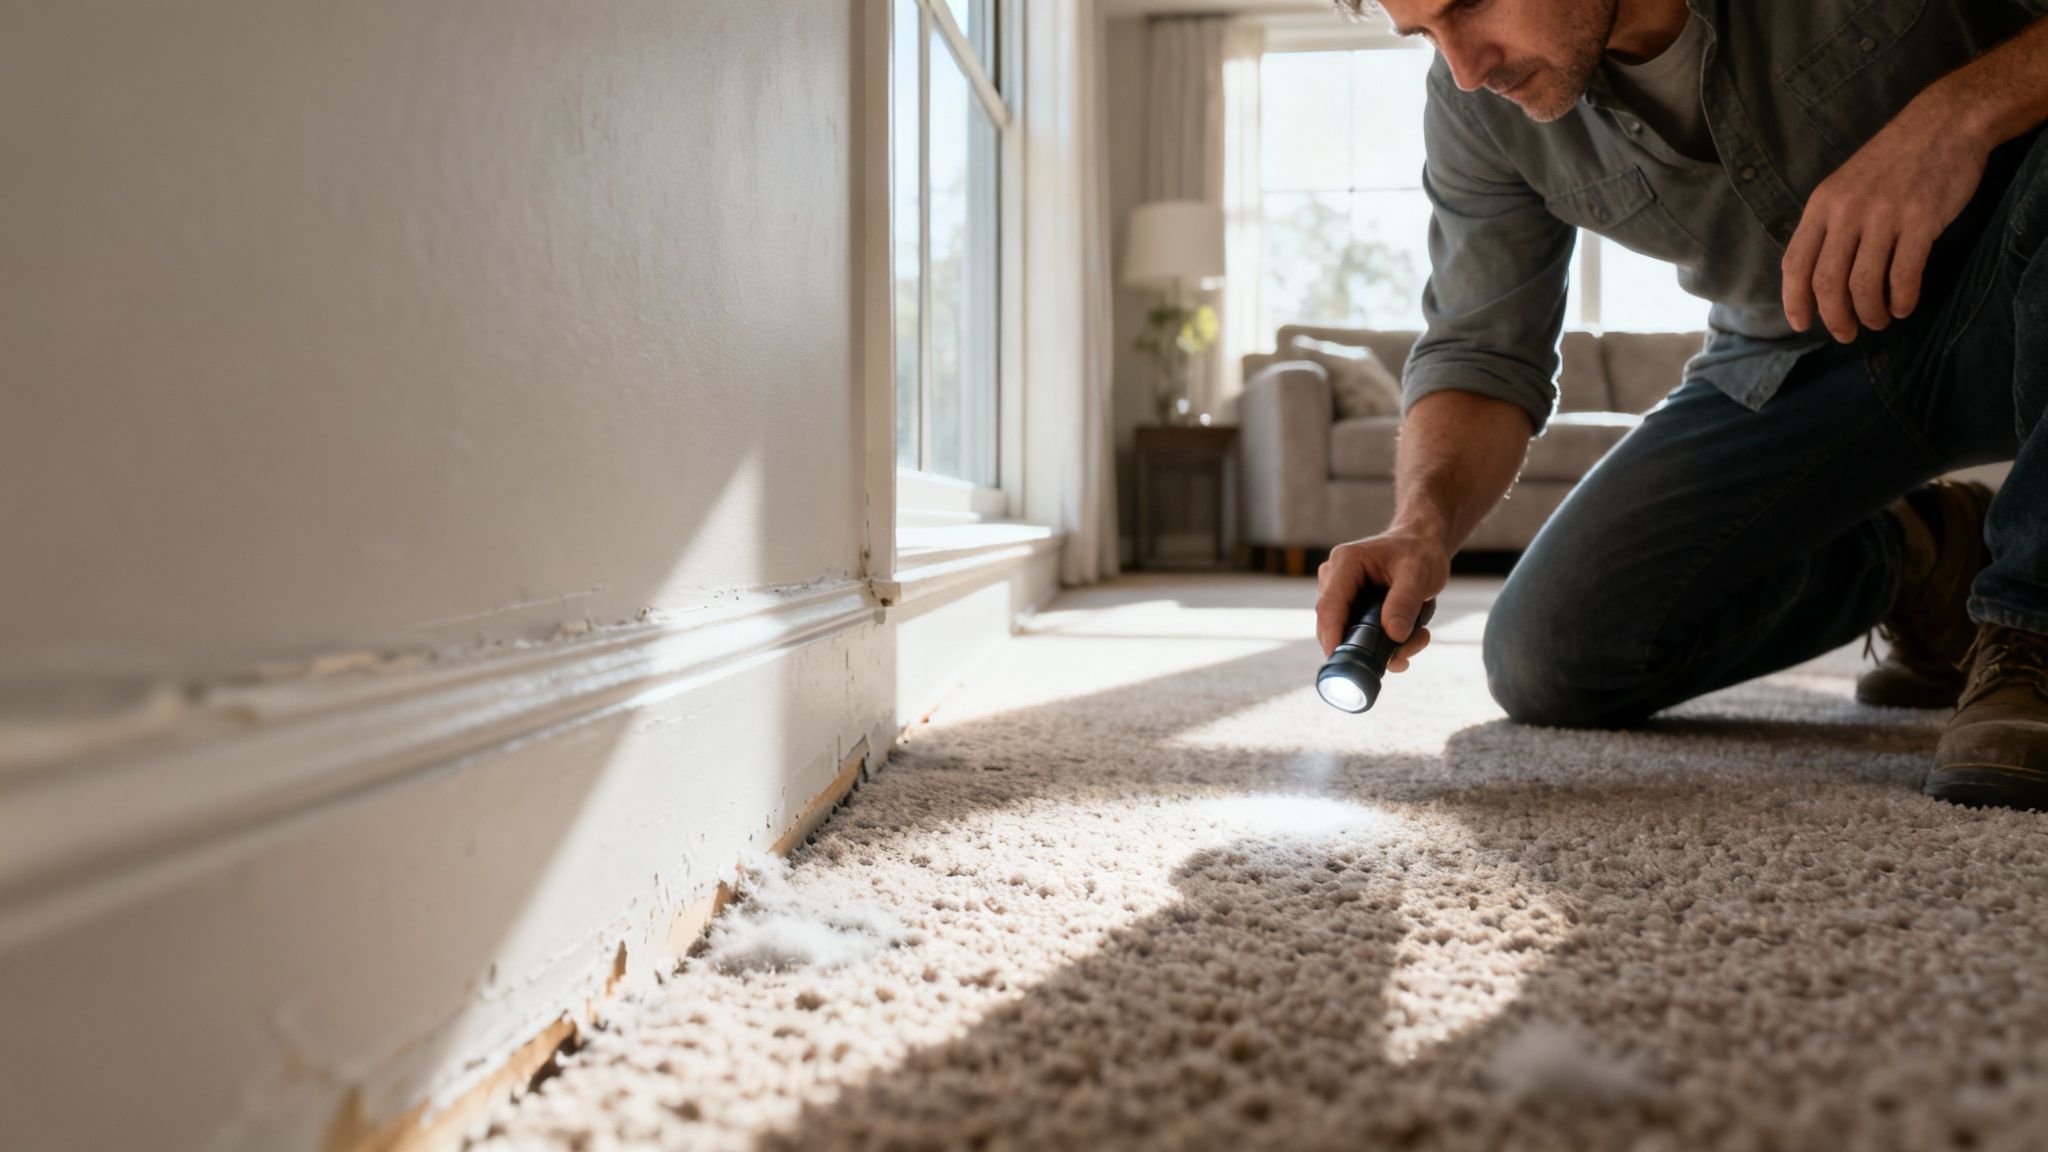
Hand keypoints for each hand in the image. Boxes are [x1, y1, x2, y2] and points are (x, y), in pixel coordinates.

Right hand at [1315, 530, 1448, 671]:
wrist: (1423, 545)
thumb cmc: (1419, 552)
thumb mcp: (1418, 574)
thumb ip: (1405, 603)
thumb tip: (1394, 635)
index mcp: (1345, 563)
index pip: (1329, 606)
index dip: (1332, 635)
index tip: (1338, 660)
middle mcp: (1335, 579)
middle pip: (1336, 625)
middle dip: (1368, 646)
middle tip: (1405, 655)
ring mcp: (1341, 595)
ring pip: (1351, 634)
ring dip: (1384, 645)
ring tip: (1419, 637)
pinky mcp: (1350, 608)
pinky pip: (1360, 634)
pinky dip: (1386, 642)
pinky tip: (1412, 636)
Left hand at [1782, 90, 1991, 342]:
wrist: (1945, 123)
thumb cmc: (1894, 160)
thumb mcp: (1845, 186)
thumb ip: (1829, 225)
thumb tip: (1816, 277)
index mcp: (1822, 204)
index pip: (1795, 263)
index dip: (1795, 301)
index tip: (1802, 325)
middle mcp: (1847, 211)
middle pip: (1827, 282)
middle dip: (1834, 318)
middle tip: (1846, 333)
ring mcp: (1884, 216)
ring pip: (1863, 284)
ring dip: (1869, 313)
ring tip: (1878, 320)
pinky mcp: (1921, 220)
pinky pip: (1904, 275)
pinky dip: (1901, 299)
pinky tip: (1904, 306)